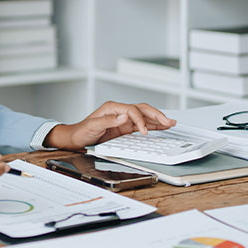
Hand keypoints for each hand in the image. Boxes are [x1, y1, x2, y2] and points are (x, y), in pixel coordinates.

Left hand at [44, 101, 175, 151]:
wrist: (76, 139)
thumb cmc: (81, 131)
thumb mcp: (92, 126)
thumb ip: (107, 121)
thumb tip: (124, 116)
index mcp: (112, 108)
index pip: (132, 110)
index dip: (140, 120)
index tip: (144, 132)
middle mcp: (119, 112)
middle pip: (142, 109)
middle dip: (156, 115)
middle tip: (169, 121)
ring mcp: (123, 120)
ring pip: (144, 116)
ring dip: (158, 119)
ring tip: (171, 123)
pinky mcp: (125, 128)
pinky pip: (141, 125)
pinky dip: (152, 126)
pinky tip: (161, 127)